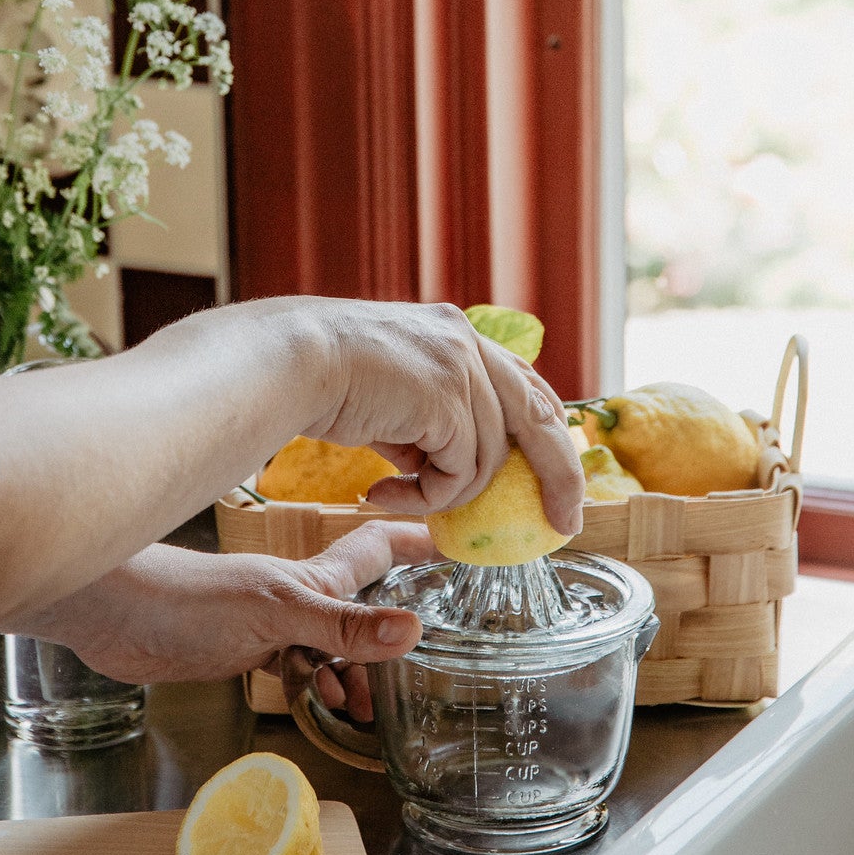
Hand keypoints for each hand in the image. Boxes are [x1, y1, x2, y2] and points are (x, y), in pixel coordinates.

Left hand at [21, 519, 433, 719]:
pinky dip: (314, 691)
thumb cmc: (187, 599)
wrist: (112, 616)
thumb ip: (341, 628)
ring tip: (365, 707)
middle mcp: (298, 597)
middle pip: (363, 605)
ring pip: (331, 646)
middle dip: (395, 630)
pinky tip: (318, 708)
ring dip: (354, 674)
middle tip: (425, 660)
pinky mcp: (242, 652)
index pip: (381, 548)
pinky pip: (296, 671)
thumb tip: (413, 632)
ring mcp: (269, 624)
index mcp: (315, 577)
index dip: (420, 542)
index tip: (462, 544)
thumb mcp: (276, 615)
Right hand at [305, 300, 583, 535]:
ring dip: (444, 493)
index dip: (545, 428)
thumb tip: (449, 464)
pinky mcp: (448, 401)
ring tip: (392, 493)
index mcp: (455, 332)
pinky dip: (426, 497)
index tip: (554, 470)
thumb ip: (429, 415)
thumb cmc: (321, 379)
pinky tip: (381, 490)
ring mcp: (461, 368)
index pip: (524, 382)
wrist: (288, 361)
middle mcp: (467, 342)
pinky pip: (458, 475)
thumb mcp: (392, 390)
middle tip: (564, 522)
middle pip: (541, 416)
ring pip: (487, 460)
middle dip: (561, 476)